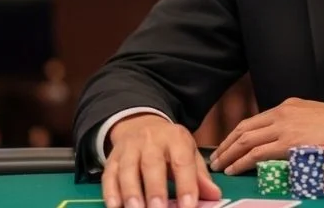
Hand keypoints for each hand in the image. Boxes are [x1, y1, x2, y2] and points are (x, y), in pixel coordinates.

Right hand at [103, 114, 220, 207]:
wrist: (141, 124)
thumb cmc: (169, 145)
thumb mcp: (188, 152)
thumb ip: (199, 175)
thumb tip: (214, 195)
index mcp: (175, 138)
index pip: (182, 161)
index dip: (186, 184)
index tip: (188, 206)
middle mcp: (151, 140)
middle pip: (152, 164)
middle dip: (155, 189)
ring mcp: (129, 148)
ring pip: (128, 170)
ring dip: (131, 192)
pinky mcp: (112, 159)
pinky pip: (109, 175)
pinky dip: (110, 192)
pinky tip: (114, 206)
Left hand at [209, 98, 323, 174]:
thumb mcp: (313, 118)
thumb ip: (296, 125)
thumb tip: (283, 140)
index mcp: (287, 107)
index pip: (253, 121)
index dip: (236, 135)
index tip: (226, 146)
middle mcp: (282, 113)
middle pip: (244, 129)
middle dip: (226, 145)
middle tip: (215, 159)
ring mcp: (284, 127)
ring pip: (246, 140)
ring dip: (229, 154)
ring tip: (219, 166)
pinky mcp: (289, 143)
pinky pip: (257, 153)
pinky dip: (241, 162)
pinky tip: (234, 169)